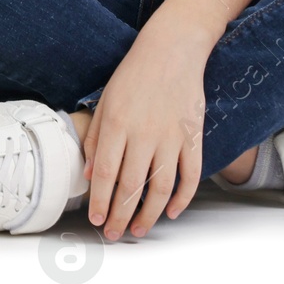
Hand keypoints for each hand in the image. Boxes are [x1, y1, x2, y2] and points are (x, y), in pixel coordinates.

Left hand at [82, 17, 211, 239]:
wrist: (171, 49)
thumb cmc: (133, 74)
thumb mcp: (105, 100)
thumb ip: (97, 138)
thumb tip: (91, 174)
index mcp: (117, 124)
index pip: (106, 174)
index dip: (101, 202)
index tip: (96, 220)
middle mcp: (143, 134)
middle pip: (131, 187)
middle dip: (120, 216)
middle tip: (114, 234)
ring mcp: (171, 137)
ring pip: (160, 188)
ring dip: (149, 215)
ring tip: (139, 231)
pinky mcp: (192, 137)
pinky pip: (190, 176)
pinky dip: (182, 198)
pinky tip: (171, 212)